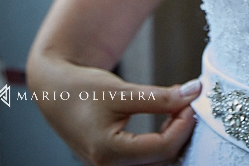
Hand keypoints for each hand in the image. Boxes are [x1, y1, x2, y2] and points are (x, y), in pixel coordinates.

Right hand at [29, 58, 200, 165]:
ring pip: (156, 164)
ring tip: (178, 112)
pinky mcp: (113, 165)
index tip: (192, 101)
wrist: (55, 93)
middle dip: (181, 134)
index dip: (184, 124)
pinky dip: (161, 145)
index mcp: (108, 152)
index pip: (162, 148)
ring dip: (173, 141)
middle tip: (188, 106)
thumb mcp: (122, 90)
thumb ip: (160, 96)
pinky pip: (146, 162)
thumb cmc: (81, 89)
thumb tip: (193, 93)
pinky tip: (166, 123)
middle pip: (162, 161)